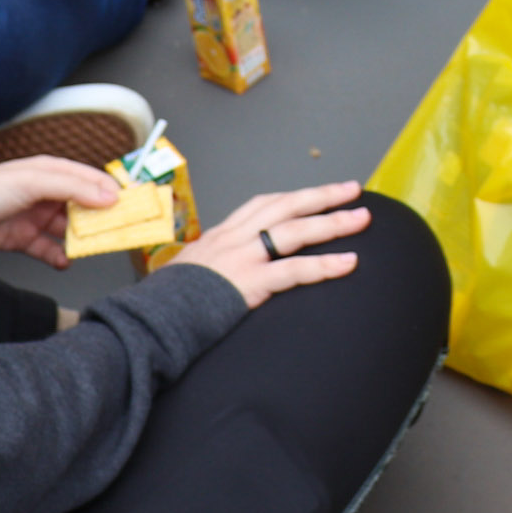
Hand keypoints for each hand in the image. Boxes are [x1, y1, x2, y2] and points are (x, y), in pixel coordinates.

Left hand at [0, 155, 118, 267]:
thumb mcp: (34, 182)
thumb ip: (73, 187)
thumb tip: (109, 195)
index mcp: (50, 171)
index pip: (90, 179)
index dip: (111, 191)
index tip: (133, 205)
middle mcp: (44, 193)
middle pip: (82, 206)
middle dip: (100, 219)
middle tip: (118, 233)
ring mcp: (33, 216)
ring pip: (67, 229)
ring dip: (80, 240)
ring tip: (92, 249)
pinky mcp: (21, 239)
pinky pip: (48, 249)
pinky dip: (58, 256)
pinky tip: (65, 261)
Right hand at [173, 181, 371, 307]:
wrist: (149, 320)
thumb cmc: (168, 303)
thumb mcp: (191, 273)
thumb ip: (215, 267)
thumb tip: (229, 273)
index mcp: (221, 235)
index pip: (263, 204)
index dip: (295, 197)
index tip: (319, 193)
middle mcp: (234, 238)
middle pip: (286, 206)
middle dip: (322, 196)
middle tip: (354, 191)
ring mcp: (241, 258)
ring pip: (294, 230)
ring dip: (332, 222)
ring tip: (362, 219)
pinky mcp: (249, 283)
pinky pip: (293, 270)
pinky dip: (324, 265)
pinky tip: (348, 263)